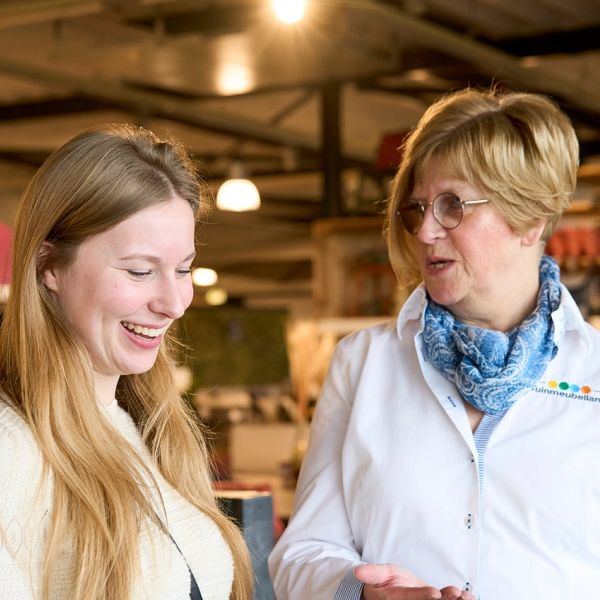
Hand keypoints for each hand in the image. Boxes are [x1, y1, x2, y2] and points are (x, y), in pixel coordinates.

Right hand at [354, 564, 475, 599]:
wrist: (391, 593)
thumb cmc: (383, 583)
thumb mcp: (377, 574)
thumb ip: (371, 573)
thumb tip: (357, 572)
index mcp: (397, 599)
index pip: (411, 599)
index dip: (423, 597)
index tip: (434, 593)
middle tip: (456, 593)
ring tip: (465, 596)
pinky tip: (469, 598)